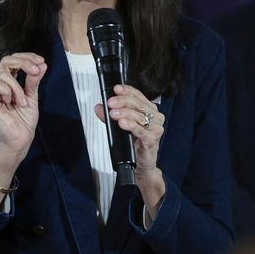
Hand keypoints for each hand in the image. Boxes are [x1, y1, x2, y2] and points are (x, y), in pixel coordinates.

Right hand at [0, 53, 46, 161]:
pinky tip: (12, 104)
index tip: (41, 61)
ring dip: (18, 87)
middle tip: (35, 70)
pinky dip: (9, 92)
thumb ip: (33, 80)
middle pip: (5, 61)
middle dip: (23, 62)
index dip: (26, 57)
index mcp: (8, 82)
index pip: (13, 61)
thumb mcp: (32, 95)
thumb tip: (41, 64)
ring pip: (3, 74)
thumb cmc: (24, 120)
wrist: (21, 138)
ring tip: (23, 102)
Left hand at [94, 84, 165, 217]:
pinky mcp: (153, 140)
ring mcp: (156, 128)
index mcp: (149, 109)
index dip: (127, 91)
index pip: (138, 95)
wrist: (141, 164)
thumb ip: (109, 115)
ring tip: (113, 114)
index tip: (116, 89)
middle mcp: (155, 116)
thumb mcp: (119, 126)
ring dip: (125, 113)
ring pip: (140, 116)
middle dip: (123, 102)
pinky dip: (131, 126)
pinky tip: (122, 123)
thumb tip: (98, 107)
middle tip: (110, 103)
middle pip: (139, 104)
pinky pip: (142, 130)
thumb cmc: (134, 142)